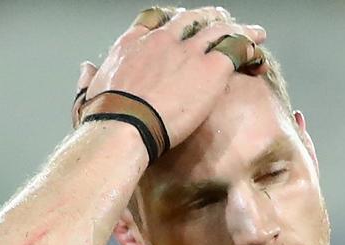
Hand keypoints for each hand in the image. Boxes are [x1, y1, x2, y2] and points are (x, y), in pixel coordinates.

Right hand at [73, 6, 266, 148]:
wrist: (123, 126)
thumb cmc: (103, 119)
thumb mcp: (88, 93)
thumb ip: (89, 78)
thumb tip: (86, 67)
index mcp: (132, 44)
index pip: (155, 19)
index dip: (172, 18)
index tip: (181, 21)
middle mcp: (162, 40)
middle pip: (190, 19)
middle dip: (208, 18)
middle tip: (221, 20)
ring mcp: (187, 51)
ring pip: (219, 29)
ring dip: (237, 28)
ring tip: (251, 32)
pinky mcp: (210, 68)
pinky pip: (237, 48)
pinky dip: (250, 45)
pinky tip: (259, 49)